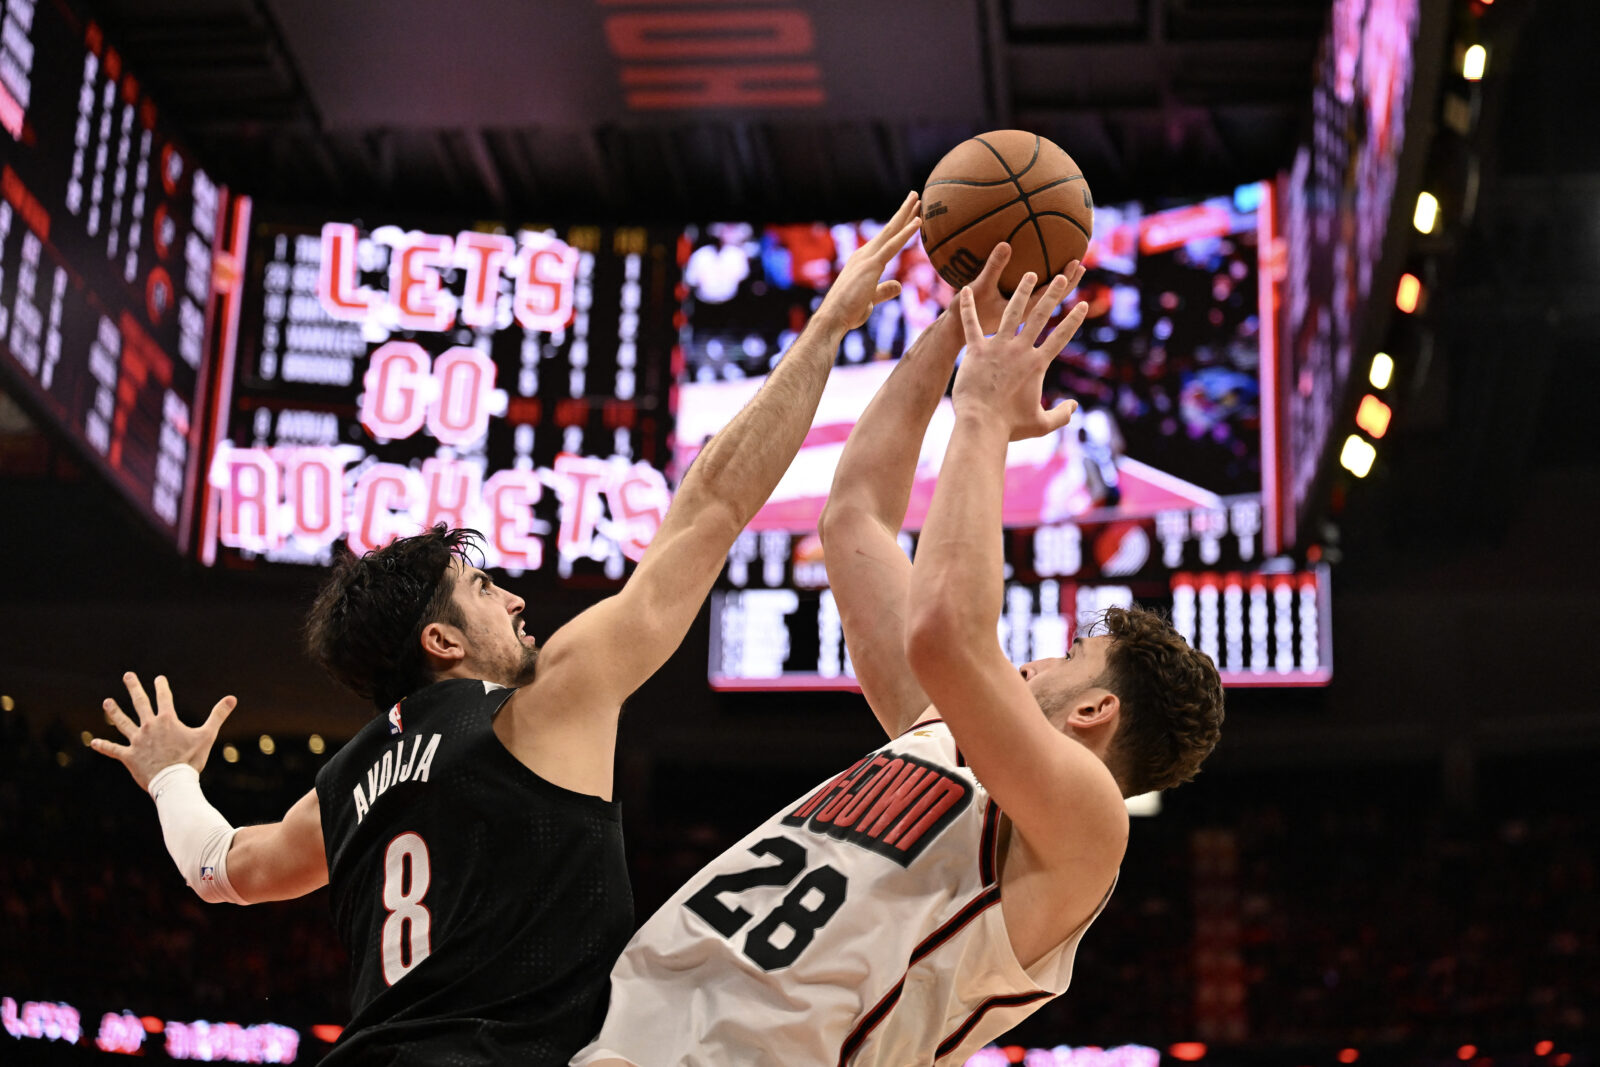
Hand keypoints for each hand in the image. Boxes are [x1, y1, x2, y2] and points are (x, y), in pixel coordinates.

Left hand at [92, 673, 234, 791]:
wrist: (174, 782)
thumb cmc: (191, 759)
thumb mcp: (208, 735)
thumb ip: (218, 715)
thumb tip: (232, 698)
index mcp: (167, 720)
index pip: (164, 698)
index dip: (161, 687)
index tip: (159, 678)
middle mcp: (149, 727)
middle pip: (139, 703)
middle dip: (134, 687)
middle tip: (128, 675)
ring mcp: (137, 741)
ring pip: (122, 723)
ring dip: (114, 711)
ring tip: (106, 702)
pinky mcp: (129, 756)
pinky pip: (114, 750)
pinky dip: (104, 747)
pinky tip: (94, 742)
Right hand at [816, 192, 923, 330]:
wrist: (832, 318)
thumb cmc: (848, 312)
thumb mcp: (871, 299)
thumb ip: (885, 290)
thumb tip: (899, 285)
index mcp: (863, 261)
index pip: (886, 240)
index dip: (899, 226)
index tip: (912, 214)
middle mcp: (864, 254)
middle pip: (889, 229)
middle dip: (903, 212)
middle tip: (915, 195)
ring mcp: (868, 258)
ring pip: (891, 231)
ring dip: (906, 214)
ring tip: (918, 198)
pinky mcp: (872, 265)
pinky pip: (893, 245)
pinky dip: (906, 233)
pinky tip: (918, 221)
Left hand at [953, 273, 1088, 441]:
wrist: (981, 425)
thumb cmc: (1010, 427)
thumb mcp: (1041, 424)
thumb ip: (1061, 415)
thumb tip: (1074, 407)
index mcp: (1037, 364)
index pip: (1061, 337)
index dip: (1074, 321)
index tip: (1084, 305)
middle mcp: (1020, 350)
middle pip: (1040, 316)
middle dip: (1053, 294)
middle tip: (1062, 275)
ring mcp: (997, 347)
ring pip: (1011, 312)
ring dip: (1021, 291)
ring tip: (1029, 273)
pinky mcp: (975, 350)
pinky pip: (970, 324)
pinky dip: (967, 307)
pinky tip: (966, 289)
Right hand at [966, 244, 1085, 336]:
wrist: (952, 338)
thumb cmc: (964, 318)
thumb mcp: (979, 289)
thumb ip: (994, 268)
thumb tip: (1006, 244)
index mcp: (1022, 315)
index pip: (1049, 295)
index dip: (1063, 281)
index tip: (1075, 265)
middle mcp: (1025, 319)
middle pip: (1051, 301)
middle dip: (1066, 284)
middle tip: (1079, 265)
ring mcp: (1019, 322)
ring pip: (1042, 305)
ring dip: (1056, 291)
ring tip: (1067, 274)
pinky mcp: (1010, 322)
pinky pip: (1027, 306)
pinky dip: (1036, 293)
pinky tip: (1036, 282)